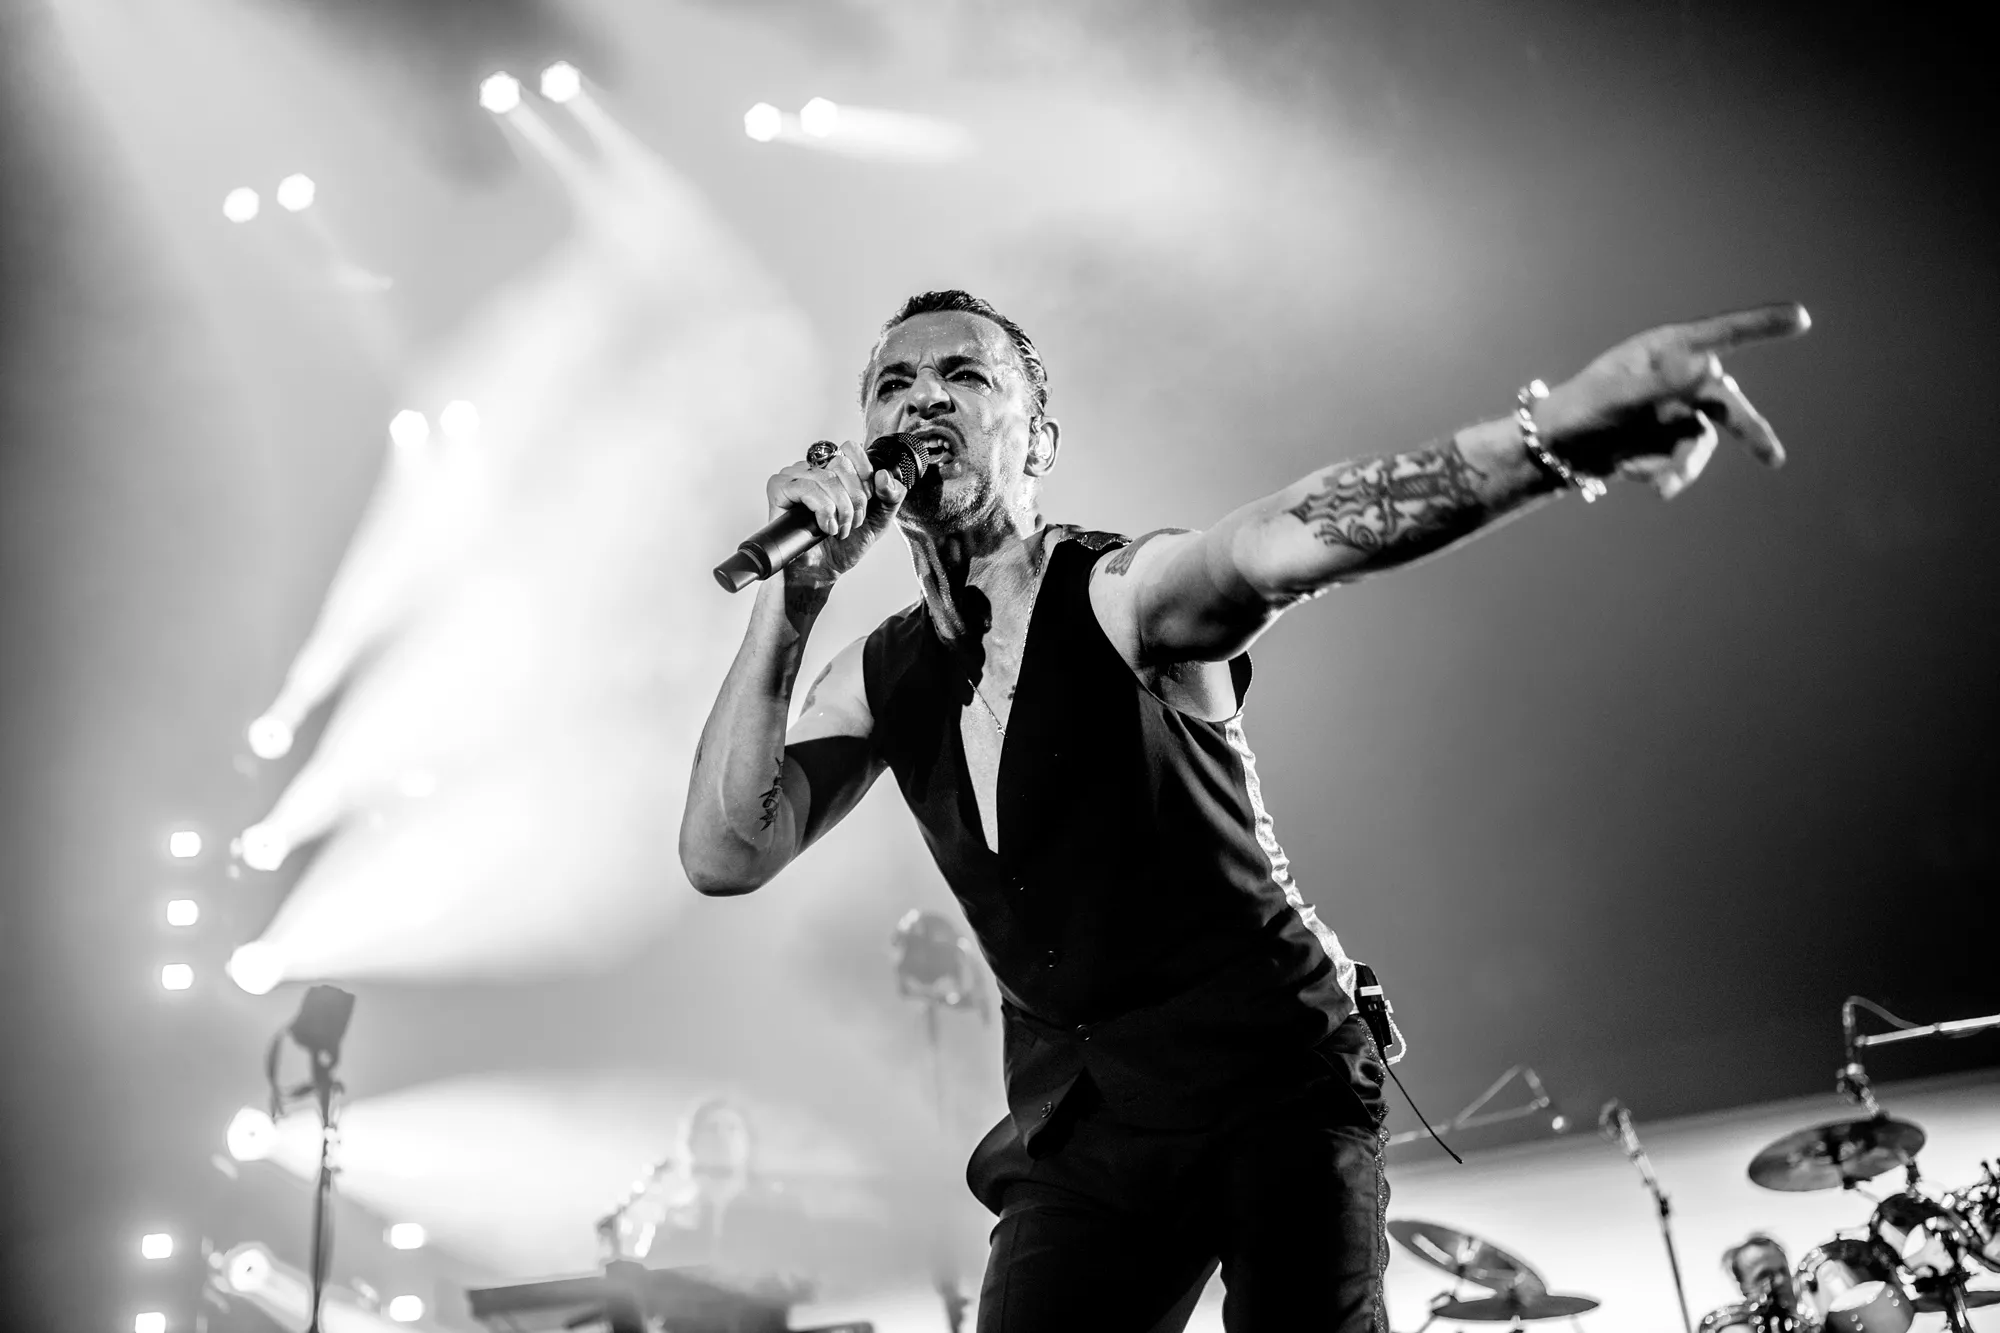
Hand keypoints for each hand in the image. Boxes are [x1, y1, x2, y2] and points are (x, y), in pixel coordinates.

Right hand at [764, 439, 908, 579]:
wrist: (822, 571)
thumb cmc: (844, 545)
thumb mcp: (880, 518)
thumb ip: (892, 495)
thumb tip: (883, 475)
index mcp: (835, 469)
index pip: (851, 448)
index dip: (864, 473)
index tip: (868, 498)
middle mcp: (813, 469)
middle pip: (842, 463)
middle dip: (855, 499)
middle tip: (852, 522)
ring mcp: (794, 476)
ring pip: (827, 477)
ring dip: (840, 510)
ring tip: (838, 529)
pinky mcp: (779, 488)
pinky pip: (806, 488)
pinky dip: (823, 511)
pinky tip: (824, 527)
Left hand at [1535, 302, 1810, 498]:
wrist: (1553, 449)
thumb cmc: (1578, 411)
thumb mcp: (1617, 397)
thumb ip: (1663, 382)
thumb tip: (1712, 364)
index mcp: (1665, 350)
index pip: (1722, 335)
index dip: (1763, 326)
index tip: (1802, 318)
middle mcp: (1678, 376)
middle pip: (1727, 402)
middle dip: (1750, 433)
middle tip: (1773, 459)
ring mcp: (1678, 409)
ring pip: (1703, 441)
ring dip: (1683, 467)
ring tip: (1659, 488)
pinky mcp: (1671, 438)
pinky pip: (1682, 460)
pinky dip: (1659, 470)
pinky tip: (1627, 471)